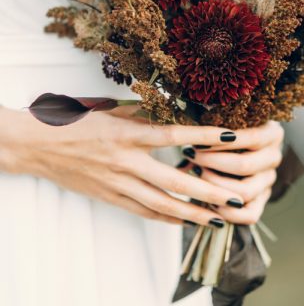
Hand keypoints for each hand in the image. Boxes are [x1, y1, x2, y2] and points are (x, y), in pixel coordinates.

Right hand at [0, 106, 271, 227]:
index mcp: (128, 134)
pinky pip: (143, 211)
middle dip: (207, 191)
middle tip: (234, 198)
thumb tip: (175, 111)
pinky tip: (185, 220)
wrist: (41, 146)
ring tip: (218, 218)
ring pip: (161, 203)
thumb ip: (144, 115)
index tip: (231, 136)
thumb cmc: (77, 123)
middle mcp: (126, 161)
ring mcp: (118, 183)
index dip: (204, 136)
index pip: (174, 136)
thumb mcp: (113, 111)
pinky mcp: (111, 197)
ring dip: (192, 213)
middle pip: (174, 180)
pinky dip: (166, 217)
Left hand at [179, 121, 283, 224]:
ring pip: (245, 191)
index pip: (251, 138)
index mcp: (273, 133)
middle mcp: (274, 157)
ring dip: (215, 186)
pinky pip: (249, 215)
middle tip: (191, 156)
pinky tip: (208, 200)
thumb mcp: (225, 121)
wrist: (235, 143)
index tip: (198, 139)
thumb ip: (214, 129)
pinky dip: (227, 212)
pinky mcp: (262, 200)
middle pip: (245, 166)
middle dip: (212, 162)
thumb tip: (188, 144)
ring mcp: (269, 180)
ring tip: (195, 174)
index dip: (223, 141)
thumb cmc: (225, 128)